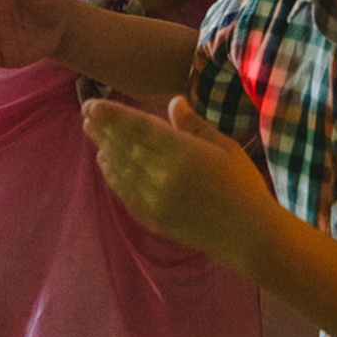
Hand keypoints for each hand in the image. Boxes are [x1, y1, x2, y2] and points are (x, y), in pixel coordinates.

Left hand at [81, 94, 275, 262]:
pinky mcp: (153, 218)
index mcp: (184, 153)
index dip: (113, 115)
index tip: (94, 104)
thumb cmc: (243, 186)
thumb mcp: (225, 147)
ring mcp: (156, 200)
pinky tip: (105, 162)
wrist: (249, 235)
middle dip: (103, 127)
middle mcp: (164, 176)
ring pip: (121, 168)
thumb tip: (173, 102)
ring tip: (91, 130)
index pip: (139, 129)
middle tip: (87, 111)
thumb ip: (195, 126)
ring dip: (104, 147)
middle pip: (125, 146)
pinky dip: (112, 175)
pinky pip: (125, 193)